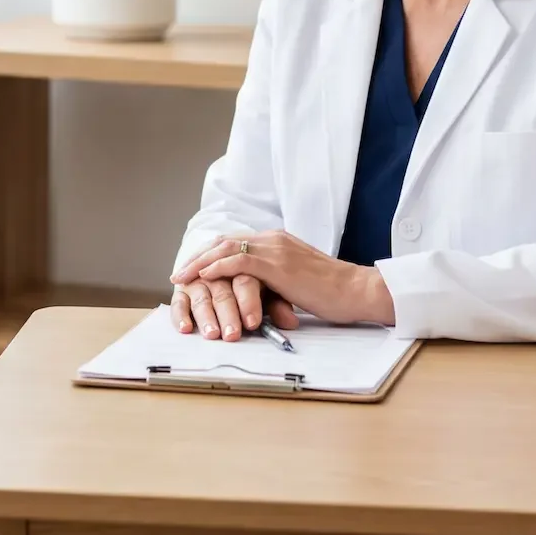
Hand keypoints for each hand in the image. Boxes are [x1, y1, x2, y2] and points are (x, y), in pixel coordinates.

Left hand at [172, 231, 395, 329]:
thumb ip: (274, 281)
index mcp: (277, 241)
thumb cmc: (332, 293)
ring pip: (226, 248)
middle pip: (223, 241)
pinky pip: (239, 260)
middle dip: (197, 257)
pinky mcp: (278, 263)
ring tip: (182, 278)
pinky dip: (218, 267)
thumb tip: (256, 296)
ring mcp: (275, 248)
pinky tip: (204, 278)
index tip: (192, 269)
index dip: (210, 254)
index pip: (234, 242)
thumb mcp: (296, 282)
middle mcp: (273, 239)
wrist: (356, 290)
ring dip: (200, 264)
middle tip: (179, 273)